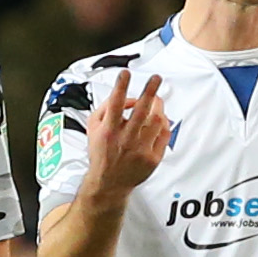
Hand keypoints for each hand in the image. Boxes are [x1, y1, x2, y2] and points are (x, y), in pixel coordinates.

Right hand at [84, 69, 170, 201]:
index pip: (114, 104)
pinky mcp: (152, 158)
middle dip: (150, 91)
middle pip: (141, 110)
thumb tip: (124, 97)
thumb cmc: (101, 154)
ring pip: (157, 121)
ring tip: (157, 100)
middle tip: (156, 79)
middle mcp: (125, 140)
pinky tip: (160, 119)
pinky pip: (164, 134)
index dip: (120, 86)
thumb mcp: (92, 129)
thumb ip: (104, 108)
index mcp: (108, 131)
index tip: (125, 74)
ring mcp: (140, 150)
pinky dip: (164, 123)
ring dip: (159, 106)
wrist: (108, 183)